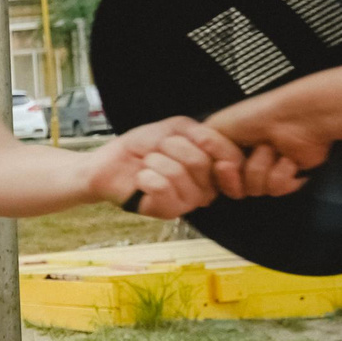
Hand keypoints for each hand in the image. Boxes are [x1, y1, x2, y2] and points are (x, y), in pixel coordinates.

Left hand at [93, 116, 251, 217]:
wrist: (111, 162)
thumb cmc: (145, 145)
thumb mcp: (177, 128)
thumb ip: (203, 134)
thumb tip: (212, 145)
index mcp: (215, 166)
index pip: (231, 157)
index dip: (212, 143)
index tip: (191, 136)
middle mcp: (209, 187)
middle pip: (201, 162)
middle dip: (171, 146)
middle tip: (159, 149)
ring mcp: (190, 201)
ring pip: (178, 174)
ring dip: (154, 161)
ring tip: (148, 164)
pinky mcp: (169, 212)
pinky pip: (162, 187)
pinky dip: (145, 176)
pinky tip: (141, 179)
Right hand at [207, 86, 334, 179]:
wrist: (293, 118)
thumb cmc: (257, 115)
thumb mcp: (215, 126)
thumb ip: (198, 147)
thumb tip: (192, 165)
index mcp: (228, 148)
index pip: (214, 176)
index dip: (216, 175)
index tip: (220, 165)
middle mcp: (246, 159)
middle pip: (232, 188)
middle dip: (236, 176)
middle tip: (239, 161)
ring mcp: (267, 168)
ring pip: (254, 189)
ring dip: (260, 169)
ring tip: (270, 149)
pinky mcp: (288, 175)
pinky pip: (275, 189)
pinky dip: (280, 174)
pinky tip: (286, 159)